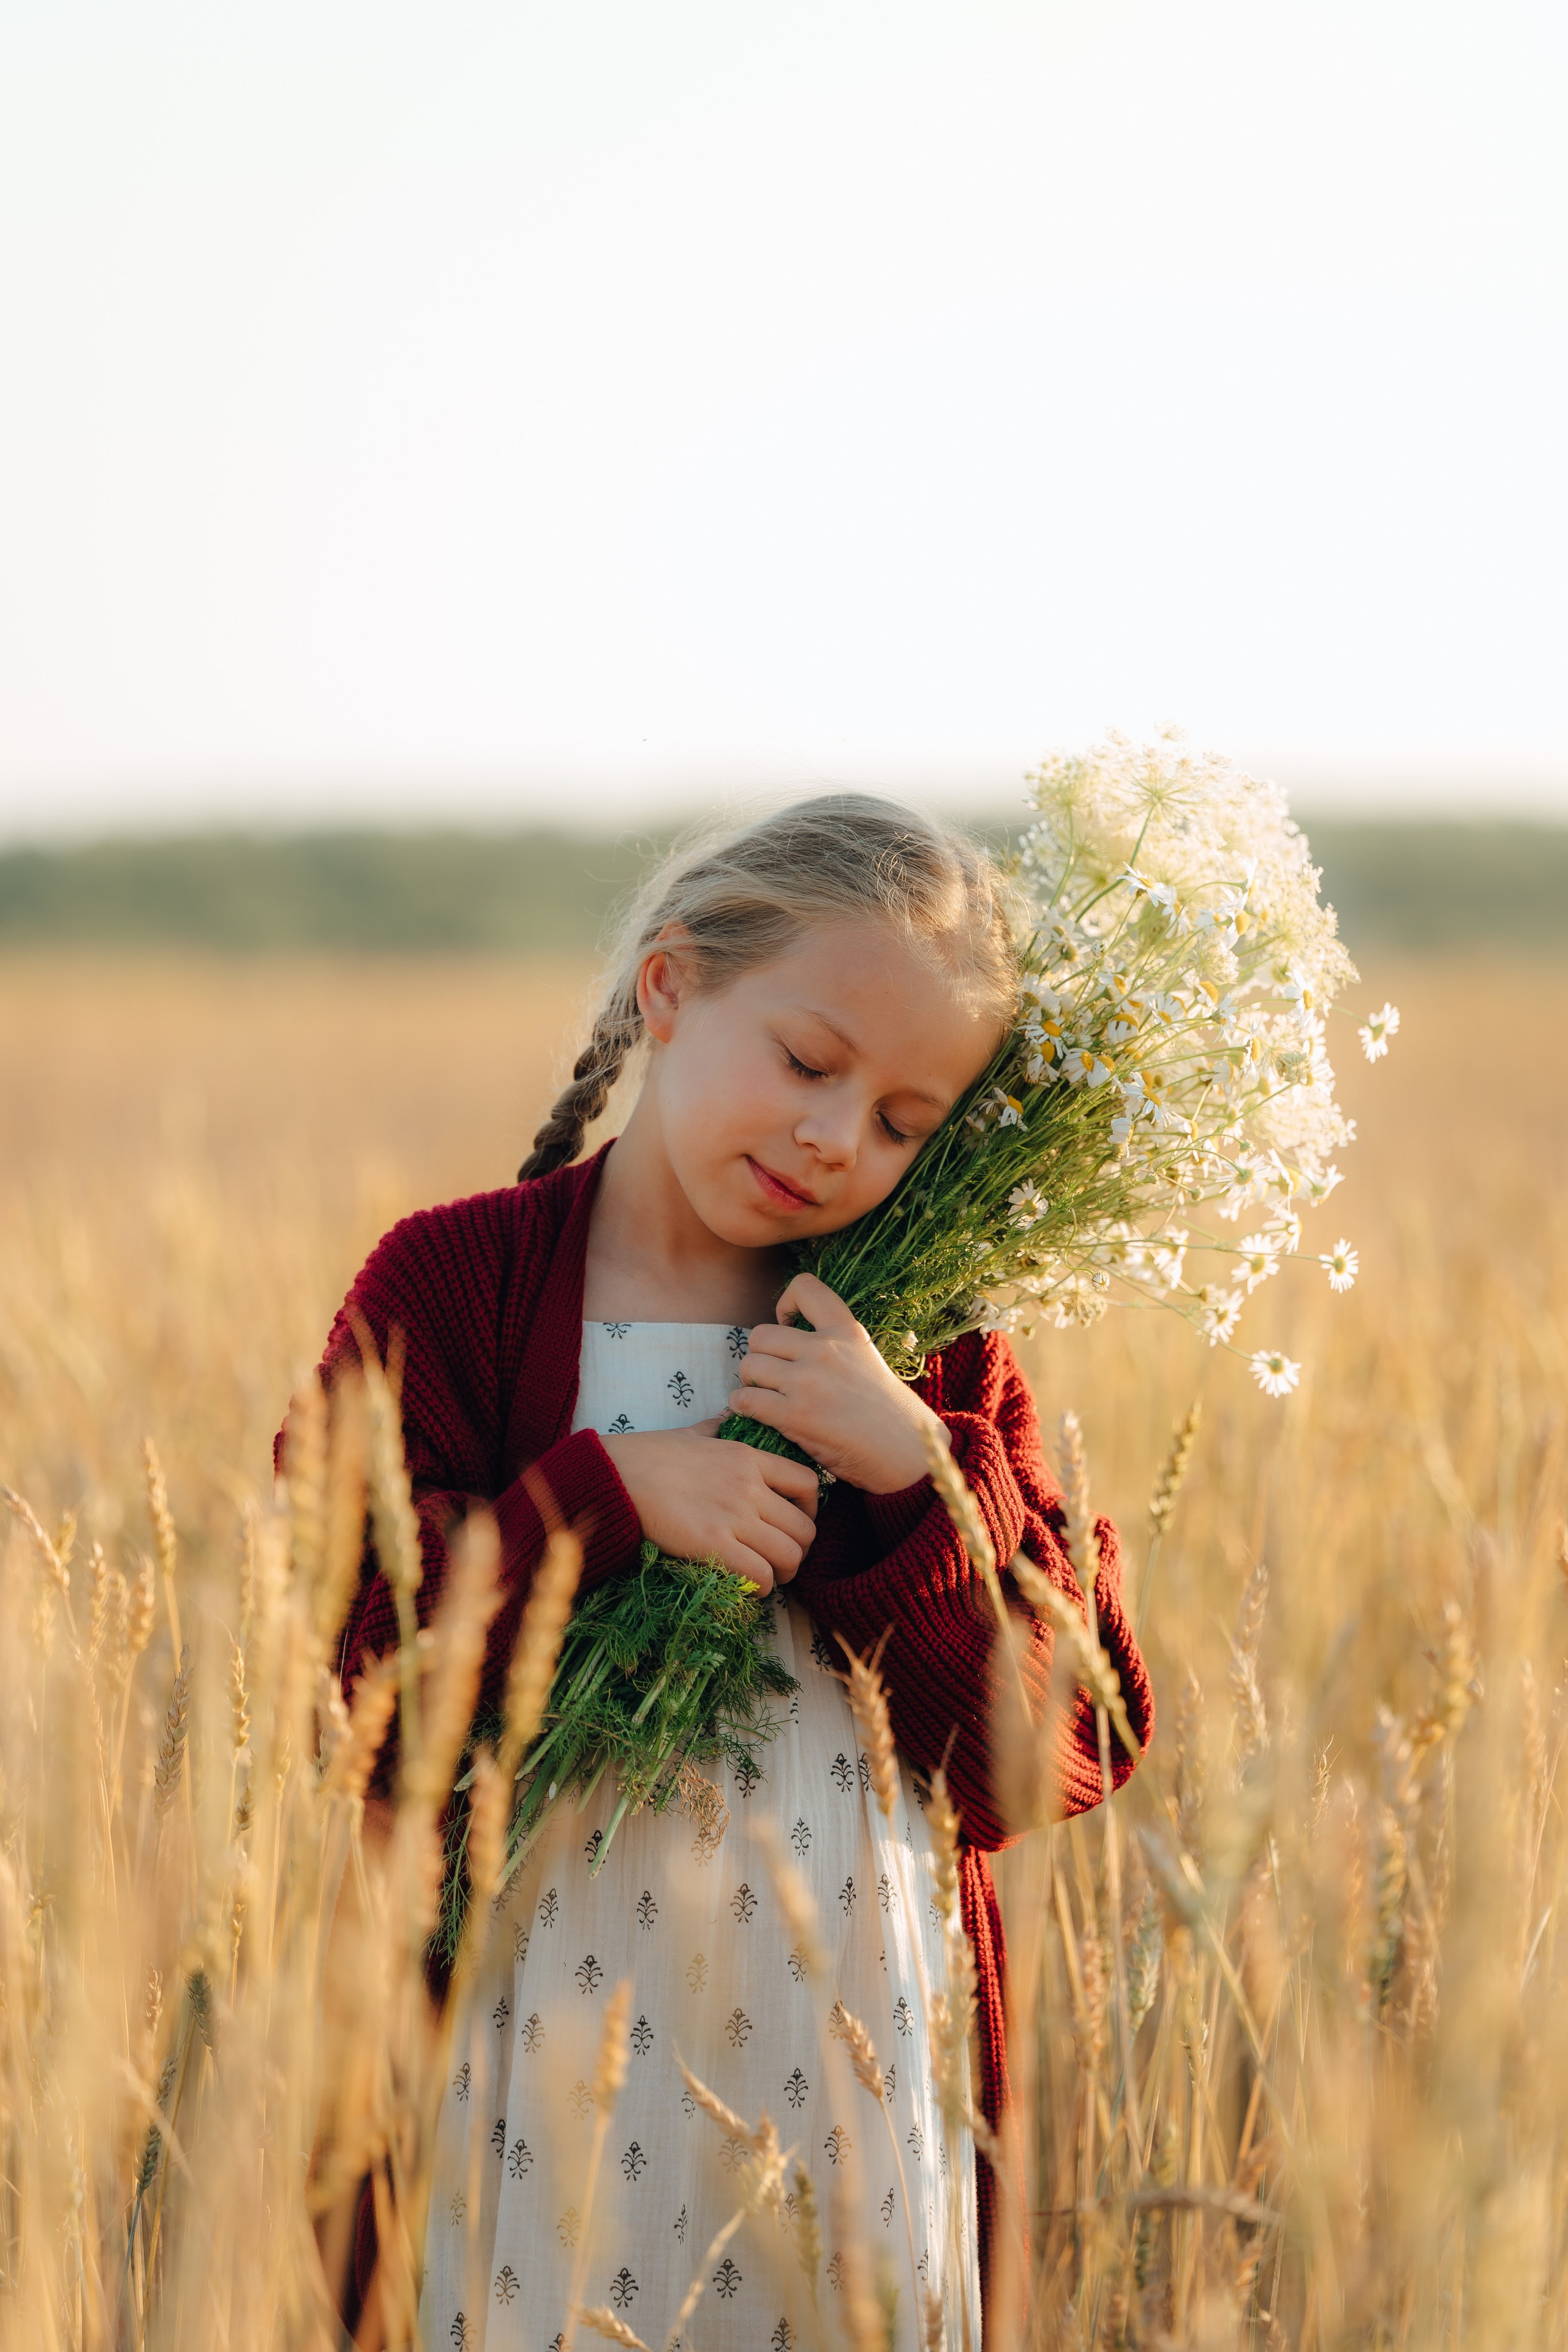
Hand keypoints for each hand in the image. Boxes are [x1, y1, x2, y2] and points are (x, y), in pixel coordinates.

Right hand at [600, 1419, 818, 1593]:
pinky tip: (746, 1587)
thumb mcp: (694, 1432)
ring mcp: (733, 1515)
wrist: (616, 1474)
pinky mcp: (713, 1544)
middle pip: (805, 1529)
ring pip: (789, 1555)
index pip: (809, 1484)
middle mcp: (749, 1486)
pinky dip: (761, 1587)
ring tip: (767, 1578)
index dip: (811, 1511)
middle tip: (782, 1562)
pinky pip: (760, 1575)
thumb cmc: (649, 1454)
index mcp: (749, 1457)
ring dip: (783, 1574)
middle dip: (800, 1551)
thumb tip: (728, 1416)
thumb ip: (718, 1428)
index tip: (795, 1524)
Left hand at [727, 1272, 944, 1494]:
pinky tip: (756, 1412)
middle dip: (760, 1355)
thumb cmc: (887, 1410)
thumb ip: (833, 1344)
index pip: (804, 1287)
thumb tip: (789, 1343)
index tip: (789, 1326)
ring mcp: (808, 1382)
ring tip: (764, 1394)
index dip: (785, 1304)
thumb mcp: (866, 1358)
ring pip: (748, 1365)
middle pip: (760, 1334)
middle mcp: (825, 1350)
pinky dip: (743, 1405)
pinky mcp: (795, 1415)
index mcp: (846, 1330)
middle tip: (771, 1374)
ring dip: (750, 1381)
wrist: (906, 1451)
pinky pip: (745, 1399)